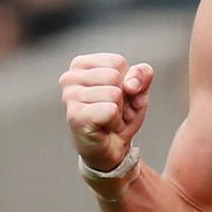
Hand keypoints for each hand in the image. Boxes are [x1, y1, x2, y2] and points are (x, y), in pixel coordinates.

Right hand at [60, 53, 153, 170]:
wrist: (111, 148)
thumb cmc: (120, 114)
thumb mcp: (137, 89)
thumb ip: (141, 74)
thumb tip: (130, 83)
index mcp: (81, 65)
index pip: (117, 62)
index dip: (127, 80)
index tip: (119, 95)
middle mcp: (70, 78)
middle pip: (115, 76)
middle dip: (123, 96)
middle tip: (113, 110)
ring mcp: (69, 97)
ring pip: (114, 93)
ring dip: (119, 110)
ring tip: (109, 119)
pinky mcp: (75, 116)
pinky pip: (110, 110)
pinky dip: (115, 121)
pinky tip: (105, 127)